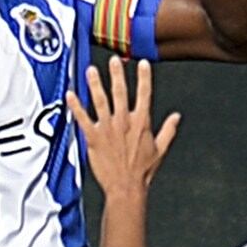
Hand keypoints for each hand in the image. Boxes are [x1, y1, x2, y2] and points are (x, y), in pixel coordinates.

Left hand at [67, 57, 181, 201]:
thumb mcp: (161, 149)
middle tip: (114, 60)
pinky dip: (75, 106)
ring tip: (91, 71)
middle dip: (117, 74)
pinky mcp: (93, 137)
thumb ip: (168, 130)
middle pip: (120, 92)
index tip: (142, 63)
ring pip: (100, 101)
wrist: (126, 187)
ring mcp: (108, 129)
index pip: (144, 95)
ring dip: (95, 84)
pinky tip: (70, 95)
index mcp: (142, 123)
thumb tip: (176, 117)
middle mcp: (124, 122)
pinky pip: (82, 118)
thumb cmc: (142, 170)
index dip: (144, 77)